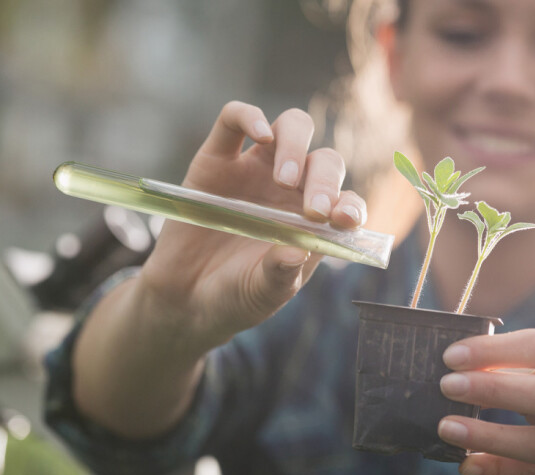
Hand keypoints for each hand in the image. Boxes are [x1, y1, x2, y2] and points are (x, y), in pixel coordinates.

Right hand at [137, 101, 366, 344]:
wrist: (183, 298)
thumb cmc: (234, 296)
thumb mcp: (262, 294)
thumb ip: (281, 274)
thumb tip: (298, 250)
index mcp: (314, 221)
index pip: (346, 201)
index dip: (351, 205)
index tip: (345, 220)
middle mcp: (291, 189)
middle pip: (323, 162)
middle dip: (324, 181)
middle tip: (313, 211)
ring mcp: (255, 169)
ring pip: (291, 128)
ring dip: (296, 146)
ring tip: (285, 180)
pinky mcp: (217, 158)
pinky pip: (234, 120)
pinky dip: (250, 116)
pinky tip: (261, 132)